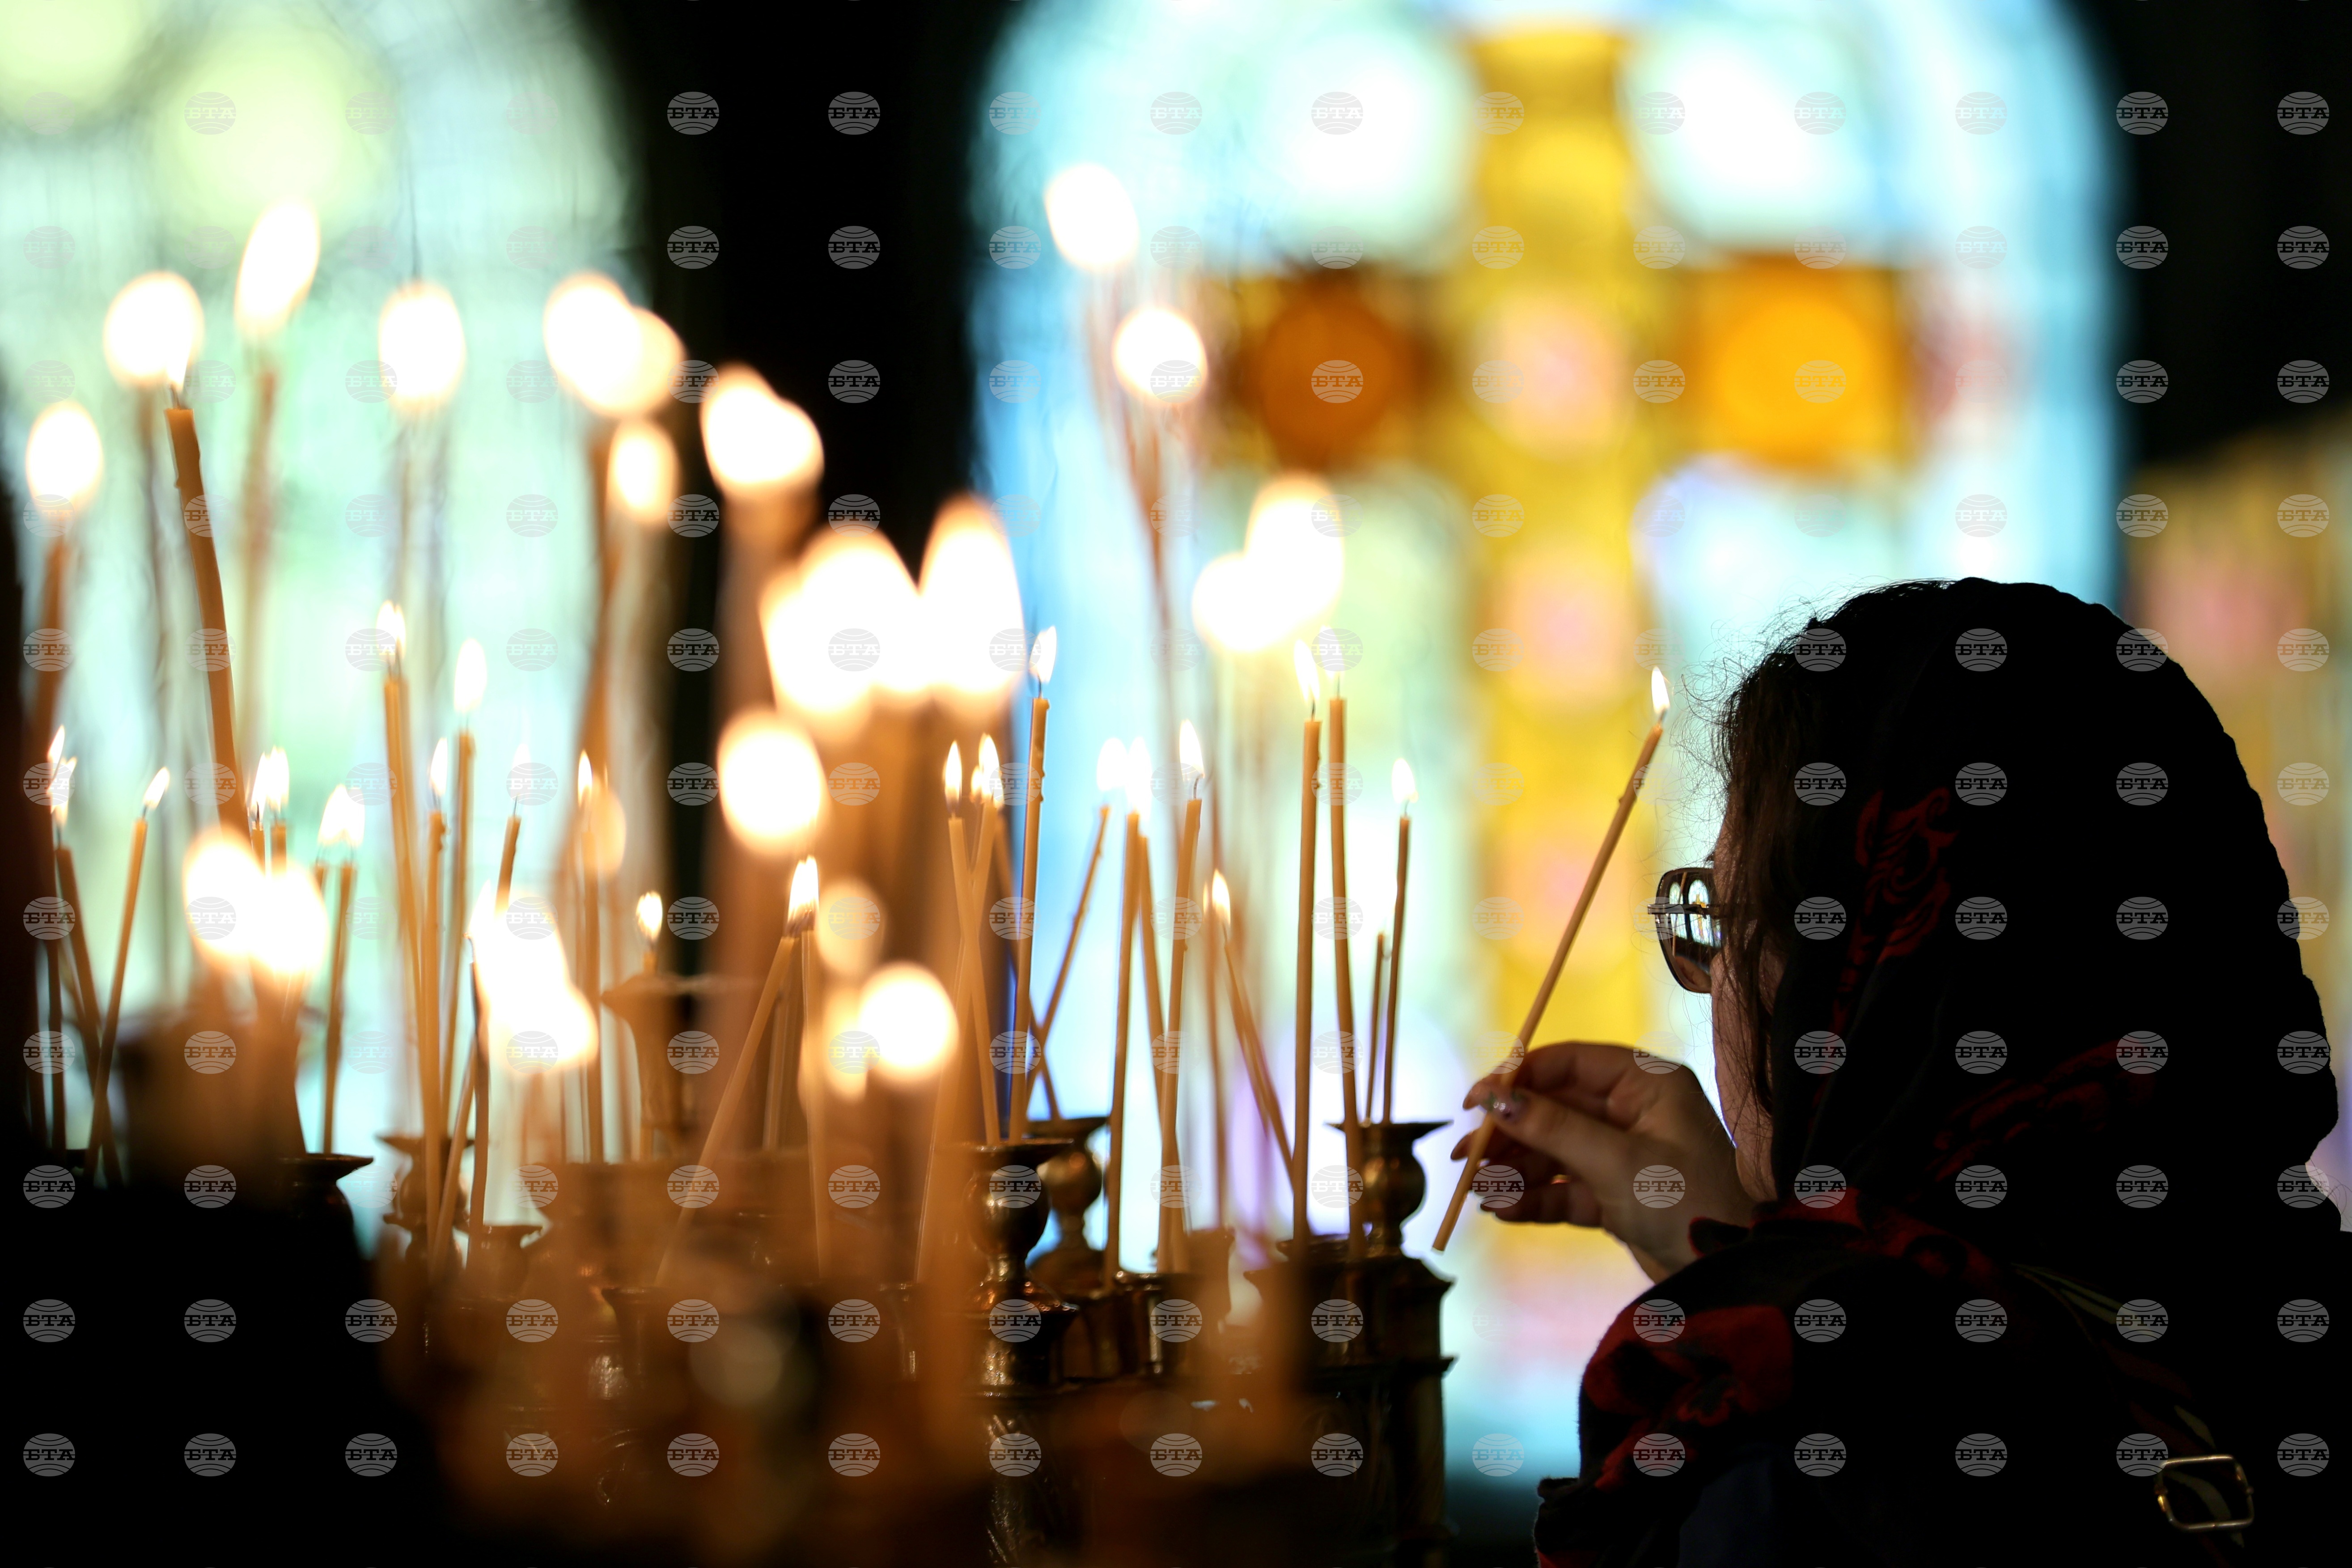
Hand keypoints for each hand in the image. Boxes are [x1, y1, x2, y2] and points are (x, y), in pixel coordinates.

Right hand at [1452, 1042, 1753, 1280]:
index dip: (1517, 1079)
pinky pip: (1566, 1187)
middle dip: (1510, 1135)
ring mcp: (1623, 1154)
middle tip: (1465, 1157)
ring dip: (1516, 1172)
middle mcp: (1634, 1111)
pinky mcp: (1616, 1194)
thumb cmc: (1686, 1203)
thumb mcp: (1617, 1162)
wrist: (1730, 1274)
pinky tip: (1503, 1210)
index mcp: (1647, 1083)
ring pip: (1555, 1151)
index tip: (1475, 1102)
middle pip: (1555, 1109)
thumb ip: (1554, 1129)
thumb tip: (1496, 1100)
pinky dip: (1535, 1198)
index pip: (1569, 1063)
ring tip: (1479, 1194)